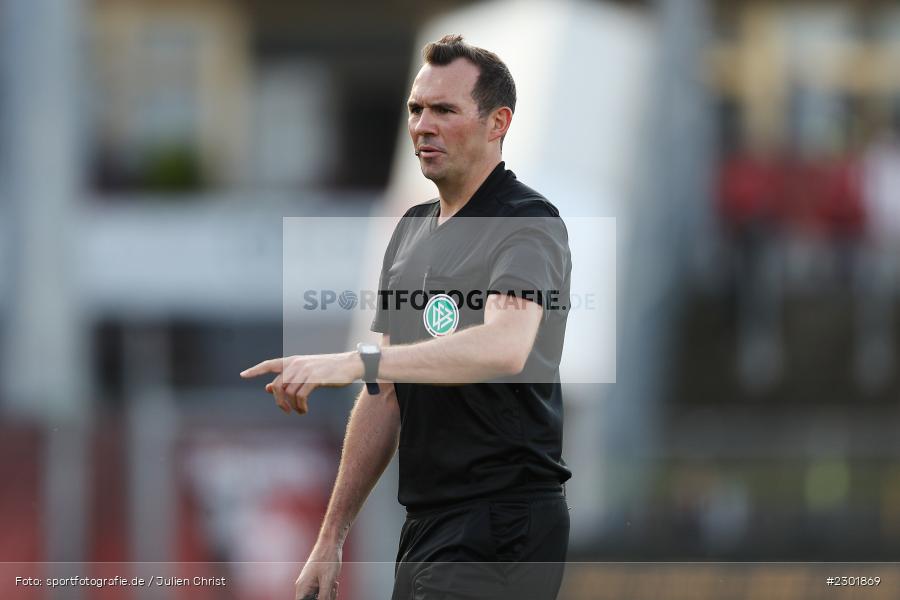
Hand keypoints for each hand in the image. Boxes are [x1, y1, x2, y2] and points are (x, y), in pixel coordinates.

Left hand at [240, 353, 362, 414]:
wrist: (350, 364)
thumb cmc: (329, 369)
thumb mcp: (307, 372)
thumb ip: (289, 379)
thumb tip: (268, 388)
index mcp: (293, 360)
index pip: (269, 364)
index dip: (255, 370)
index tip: (243, 375)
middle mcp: (296, 364)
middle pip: (278, 386)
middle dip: (279, 401)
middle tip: (286, 411)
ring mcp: (305, 371)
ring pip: (288, 393)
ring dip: (292, 406)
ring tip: (300, 411)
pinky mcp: (314, 379)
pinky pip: (300, 396)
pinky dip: (300, 406)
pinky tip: (305, 410)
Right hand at [295, 546, 341, 599]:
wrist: (330, 543)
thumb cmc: (327, 559)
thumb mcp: (328, 582)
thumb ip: (323, 598)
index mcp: (302, 588)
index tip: (322, 598)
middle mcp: (304, 586)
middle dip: (324, 599)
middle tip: (332, 590)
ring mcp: (310, 583)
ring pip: (318, 597)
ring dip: (328, 594)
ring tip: (334, 584)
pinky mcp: (316, 580)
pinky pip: (321, 591)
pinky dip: (329, 589)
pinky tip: (334, 583)